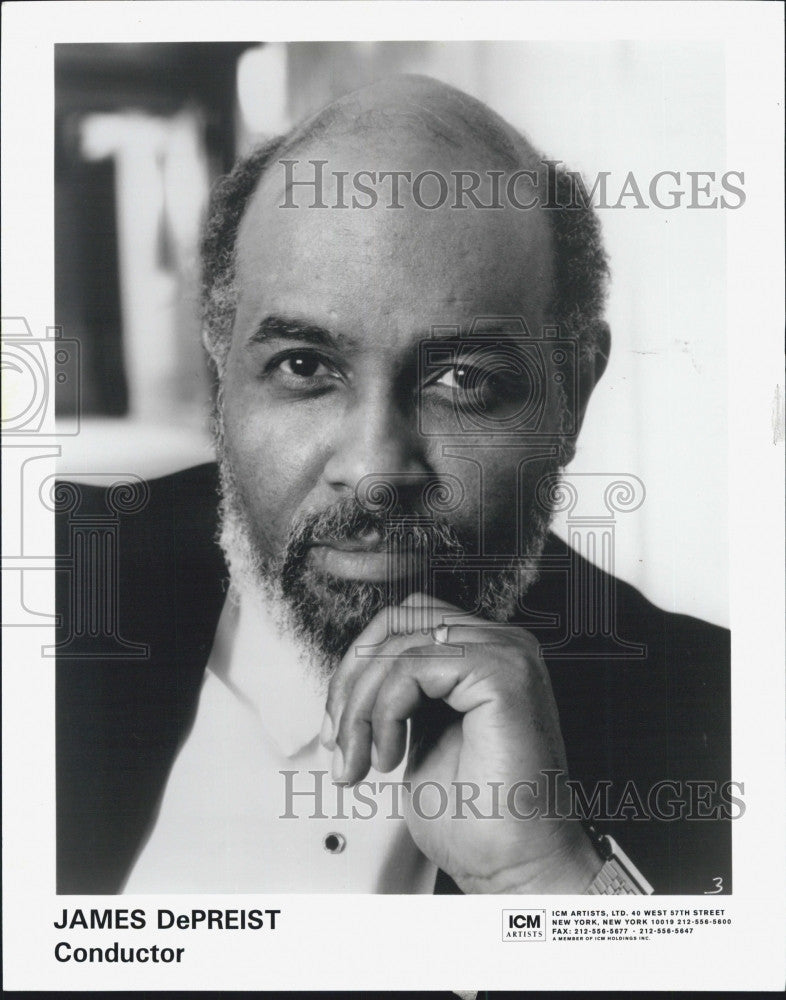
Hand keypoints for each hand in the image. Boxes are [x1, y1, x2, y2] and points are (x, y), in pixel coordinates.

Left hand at [320, 592, 602, 892]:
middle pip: (397, 621)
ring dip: (361, 708)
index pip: (404, 621)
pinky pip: (412, 667)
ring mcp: (506, 653)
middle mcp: (501, 644)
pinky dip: (385, 712)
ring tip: (363, 759)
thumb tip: (354, 674)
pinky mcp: (502, 673)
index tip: (336, 727)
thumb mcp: (421, 734)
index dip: (357, 667)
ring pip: (398, 645)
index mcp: (485, 654)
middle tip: (339, 739)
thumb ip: (400, 692)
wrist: (515, 867)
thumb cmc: (479, 818)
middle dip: (351, 679)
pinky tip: (392, 756)